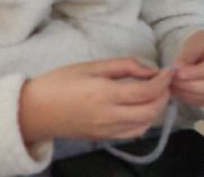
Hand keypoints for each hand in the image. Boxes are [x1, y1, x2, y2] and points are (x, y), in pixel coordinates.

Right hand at [18, 58, 173, 144]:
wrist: (33, 111)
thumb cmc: (60, 82)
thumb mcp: (92, 66)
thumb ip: (124, 66)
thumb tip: (150, 70)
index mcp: (105, 94)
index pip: (146, 92)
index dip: (163, 81)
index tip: (170, 70)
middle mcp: (108, 116)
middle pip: (150, 111)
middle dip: (164, 95)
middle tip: (165, 81)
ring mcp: (105, 130)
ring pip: (144, 125)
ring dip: (156, 109)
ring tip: (155, 93)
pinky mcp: (102, 138)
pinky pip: (131, 133)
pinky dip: (144, 121)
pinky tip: (141, 108)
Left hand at [171, 30, 203, 109]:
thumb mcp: (198, 42)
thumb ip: (187, 54)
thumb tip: (176, 69)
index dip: (197, 72)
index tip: (178, 73)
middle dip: (191, 86)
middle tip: (172, 82)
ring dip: (189, 95)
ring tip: (172, 87)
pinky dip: (192, 100)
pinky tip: (180, 93)